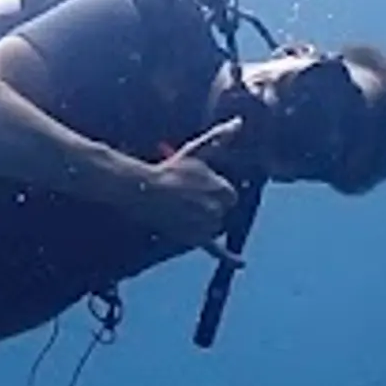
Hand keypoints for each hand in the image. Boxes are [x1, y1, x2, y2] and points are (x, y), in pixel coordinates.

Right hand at [131, 122, 245, 246]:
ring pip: (214, 226)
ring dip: (202, 219)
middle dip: (207, 205)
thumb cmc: (170, 168)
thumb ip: (220, 138)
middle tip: (186, 197)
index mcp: (222, 189)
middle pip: (222, 212)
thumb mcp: (197, 151)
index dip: (214, 191)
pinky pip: (215, 249)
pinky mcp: (194, 237)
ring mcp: (205, 226)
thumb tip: (240, 122)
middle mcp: (217, 210)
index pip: (230, 196)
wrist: (143, 189)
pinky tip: (242, 264)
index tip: (197, 186)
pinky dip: (228, 256)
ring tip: (182, 208)